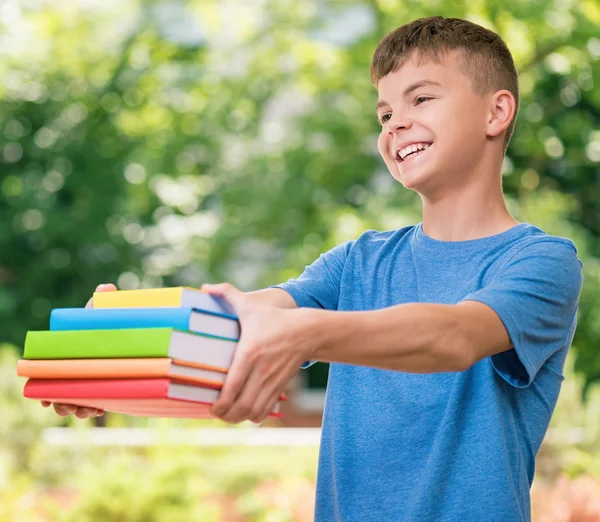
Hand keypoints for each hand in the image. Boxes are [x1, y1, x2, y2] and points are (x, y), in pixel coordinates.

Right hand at [41, 283, 117, 417]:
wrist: (128, 330)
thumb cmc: (108, 319)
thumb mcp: (104, 310)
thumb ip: (103, 300)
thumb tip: (106, 287)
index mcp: (65, 353)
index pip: (47, 375)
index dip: (45, 390)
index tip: (47, 399)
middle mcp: (71, 368)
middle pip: (59, 393)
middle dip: (63, 404)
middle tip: (73, 408)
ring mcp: (84, 379)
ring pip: (74, 402)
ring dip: (79, 409)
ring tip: (89, 410)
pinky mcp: (99, 386)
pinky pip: (91, 403)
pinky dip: (93, 408)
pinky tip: (100, 408)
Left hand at [202, 283, 312, 423]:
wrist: (307, 331)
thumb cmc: (275, 319)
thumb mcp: (251, 305)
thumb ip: (227, 293)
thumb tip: (205, 286)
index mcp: (249, 354)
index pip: (232, 388)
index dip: (219, 404)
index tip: (210, 406)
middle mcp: (260, 372)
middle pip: (241, 407)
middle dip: (225, 416)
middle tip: (215, 412)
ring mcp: (272, 381)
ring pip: (253, 412)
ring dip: (238, 418)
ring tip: (228, 415)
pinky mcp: (280, 387)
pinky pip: (265, 411)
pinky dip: (254, 416)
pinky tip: (246, 412)